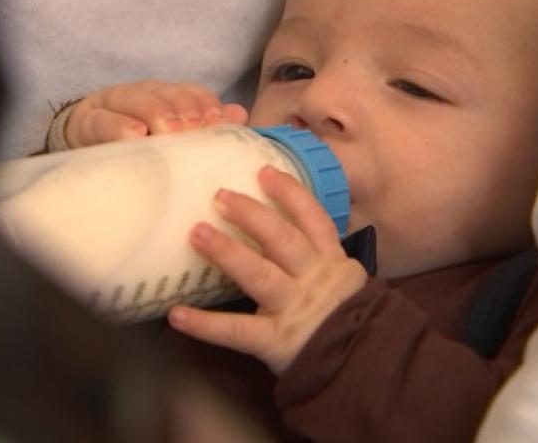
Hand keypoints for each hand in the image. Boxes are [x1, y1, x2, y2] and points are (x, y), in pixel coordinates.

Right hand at [64, 80, 247, 147]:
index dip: (204, 102)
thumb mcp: (172, 139)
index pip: (189, 91)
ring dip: (154, 112)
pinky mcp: (87, 122)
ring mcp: (113, 104)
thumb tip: (239, 115)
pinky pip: (102, 121)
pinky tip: (134, 136)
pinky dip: (118, 126)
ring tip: (167, 131)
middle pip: (164, 92)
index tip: (215, 120)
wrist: (85, 149)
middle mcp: (141, 93)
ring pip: (134, 98)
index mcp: (165, 96)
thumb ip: (205, 127)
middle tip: (193, 128)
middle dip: (182, 108)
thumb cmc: (138, 147)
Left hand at [168, 165, 367, 374]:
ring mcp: (294, 309)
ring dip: (227, 252)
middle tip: (219, 196)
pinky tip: (176, 315)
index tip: (263, 171)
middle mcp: (313, 279)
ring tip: (197, 232)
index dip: (289, 194)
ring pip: (260, 275)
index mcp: (330, 261)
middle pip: (283, 240)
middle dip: (251, 215)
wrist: (360, 365)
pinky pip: (237, 331)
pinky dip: (205, 325)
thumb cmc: (341, 320)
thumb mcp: (340, 282)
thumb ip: (314, 258)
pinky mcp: (276, 341)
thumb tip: (271, 225)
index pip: (313, 220)